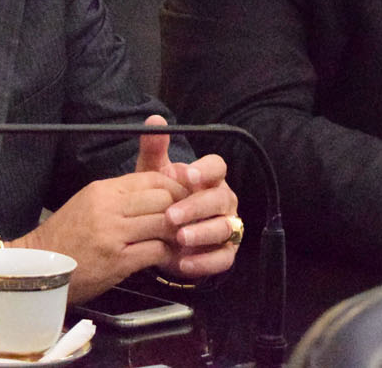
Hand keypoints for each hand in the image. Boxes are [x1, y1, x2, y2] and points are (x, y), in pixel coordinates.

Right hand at [12, 166, 187, 302]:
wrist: (37, 268)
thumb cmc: (65, 237)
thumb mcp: (89, 204)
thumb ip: (120, 196)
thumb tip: (155, 192)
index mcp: (103, 189)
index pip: (151, 178)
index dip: (175, 187)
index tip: (185, 197)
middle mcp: (109, 207)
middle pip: (163, 199)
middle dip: (182, 209)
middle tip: (191, 219)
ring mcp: (113, 234)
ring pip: (164, 223)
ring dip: (178, 233)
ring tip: (184, 239)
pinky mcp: (117, 261)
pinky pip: (156, 251)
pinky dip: (169, 255)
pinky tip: (171, 258)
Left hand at [158, 153, 238, 279]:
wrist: (162, 238)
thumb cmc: (162, 200)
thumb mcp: (155, 175)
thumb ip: (155, 150)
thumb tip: (155, 119)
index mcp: (209, 178)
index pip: (217, 167)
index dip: (205, 170)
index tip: (188, 175)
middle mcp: (223, 200)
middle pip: (220, 199)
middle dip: (196, 206)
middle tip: (172, 215)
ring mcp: (227, 227)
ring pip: (224, 228)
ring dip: (202, 233)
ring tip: (179, 238)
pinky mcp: (224, 253)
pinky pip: (222, 258)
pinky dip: (204, 262)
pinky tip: (184, 263)